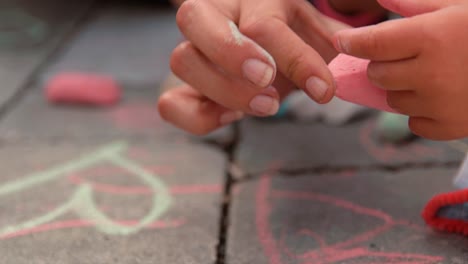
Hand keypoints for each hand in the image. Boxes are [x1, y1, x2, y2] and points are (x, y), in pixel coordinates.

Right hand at [158, 0, 348, 134]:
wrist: (260, 39)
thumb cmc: (289, 34)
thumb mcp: (313, 28)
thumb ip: (331, 40)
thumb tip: (352, 52)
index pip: (264, 25)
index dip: (296, 59)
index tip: (325, 90)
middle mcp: (213, 16)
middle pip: (193, 18)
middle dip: (232, 54)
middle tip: (268, 84)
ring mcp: (192, 50)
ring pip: (181, 60)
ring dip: (223, 90)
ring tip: (266, 106)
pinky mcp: (183, 86)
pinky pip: (168, 103)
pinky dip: (195, 118)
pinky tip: (230, 119)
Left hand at [334, 0, 467, 139]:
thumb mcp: (460, 6)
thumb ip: (417, 3)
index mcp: (431, 37)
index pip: (372, 43)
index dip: (353, 42)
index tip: (344, 41)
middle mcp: (430, 73)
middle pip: (377, 74)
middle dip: (383, 64)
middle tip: (403, 55)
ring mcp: (440, 104)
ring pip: (392, 100)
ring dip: (402, 87)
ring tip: (430, 74)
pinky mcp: (450, 127)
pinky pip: (414, 122)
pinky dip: (420, 111)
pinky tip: (442, 96)